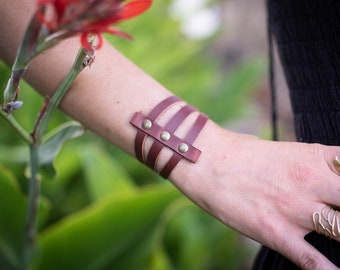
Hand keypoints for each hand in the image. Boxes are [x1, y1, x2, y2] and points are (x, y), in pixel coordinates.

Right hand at [171, 126, 339, 269]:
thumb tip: (333, 179)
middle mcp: (312, 183)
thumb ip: (315, 167)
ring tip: (338, 233)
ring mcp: (295, 209)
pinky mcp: (276, 232)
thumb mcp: (286, 151)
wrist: (206, 161)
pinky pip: (314, 261)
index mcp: (316, 158)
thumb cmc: (243, 154)